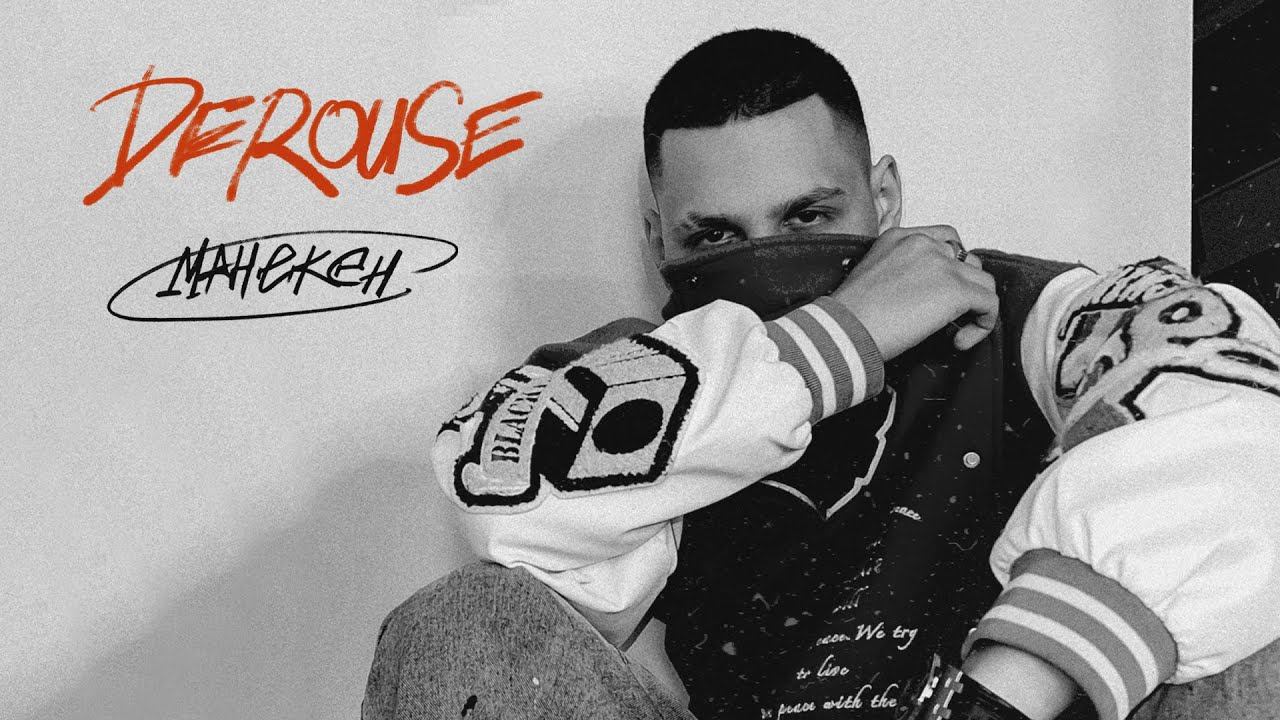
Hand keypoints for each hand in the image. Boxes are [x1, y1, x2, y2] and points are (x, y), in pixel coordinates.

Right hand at [829, 225, 997, 359]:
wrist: (844, 331)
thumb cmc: (848, 316)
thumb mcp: (870, 276)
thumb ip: (900, 272)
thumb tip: (924, 294)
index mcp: (899, 237)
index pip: (946, 238)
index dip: (952, 266)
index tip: (940, 293)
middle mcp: (923, 244)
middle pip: (968, 261)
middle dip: (964, 289)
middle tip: (947, 317)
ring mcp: (942, 265)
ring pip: (984, 282)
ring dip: (975, 309)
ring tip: (955, 333)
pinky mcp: (956, 290)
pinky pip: (989, 304)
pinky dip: (982, 326)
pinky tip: (959, 342)